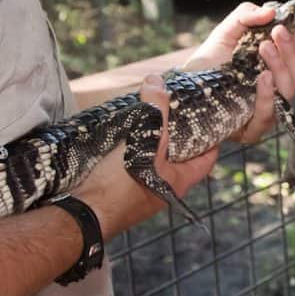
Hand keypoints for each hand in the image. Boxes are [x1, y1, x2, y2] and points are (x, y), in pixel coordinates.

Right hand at [71, 74, 222, 231]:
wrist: (83, 214)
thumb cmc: (120, 184)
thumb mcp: (145, 140)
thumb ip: (155, 110)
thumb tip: (156, 80)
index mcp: (180, 181)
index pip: (207, 158)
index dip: (211, 138)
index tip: (208, 117)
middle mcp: (164, 189)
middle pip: (179, 157)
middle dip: (177, 134)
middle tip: (174, 110)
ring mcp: (142, 192)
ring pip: (154, 160)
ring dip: (152, 140)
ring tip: (148, 116)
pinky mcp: (120, 191)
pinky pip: (133, 166)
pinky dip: (133, 150)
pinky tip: (123, 135)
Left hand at [181, 2, 294, 142]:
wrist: (184, 88)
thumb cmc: (209, 61)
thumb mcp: (227, 31)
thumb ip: (246, 15)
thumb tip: (270, 11)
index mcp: (277, 68)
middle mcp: (277, 89)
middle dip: (290, 51)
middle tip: (278, 31)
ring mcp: (268, 110)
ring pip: (288, 91)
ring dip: (280, 66)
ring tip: (265, 47)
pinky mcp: (253, 129)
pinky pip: (268, 114)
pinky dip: (267, 95)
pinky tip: (263, 77)